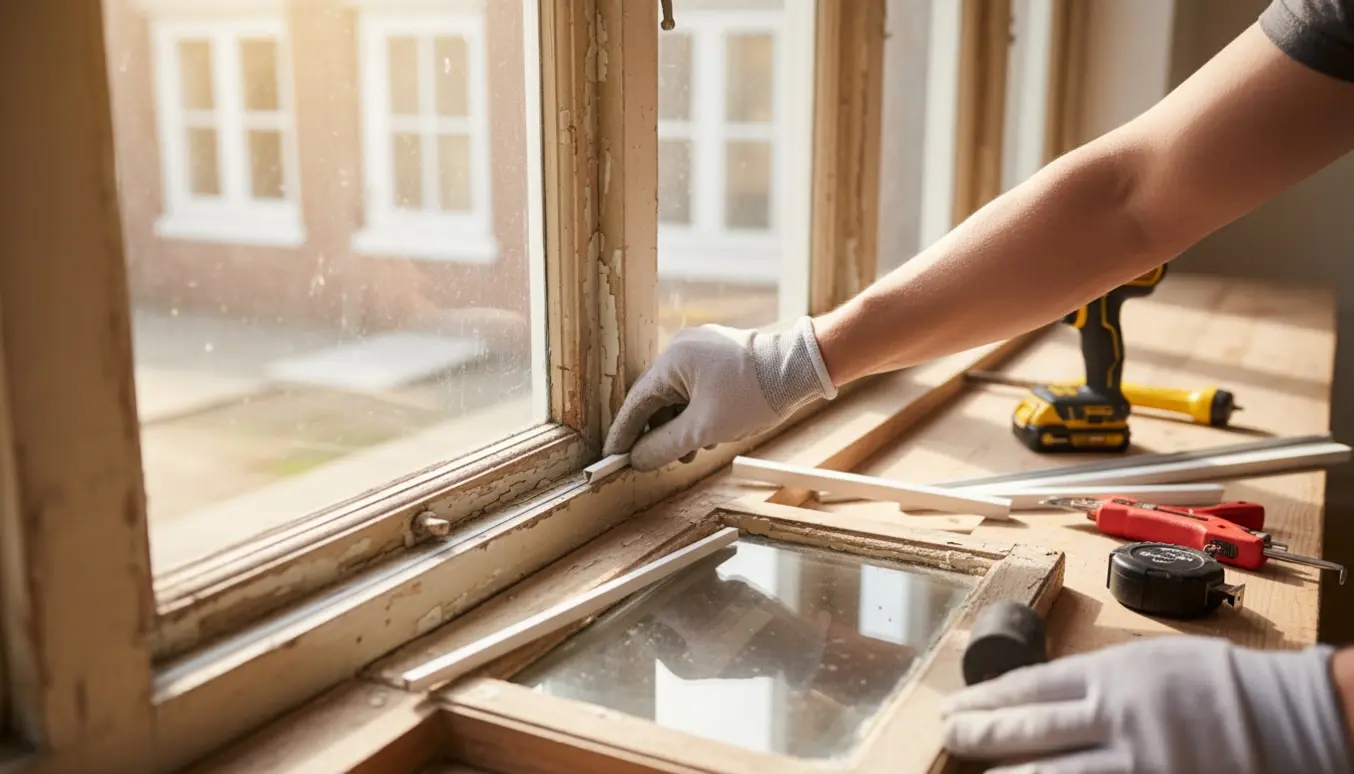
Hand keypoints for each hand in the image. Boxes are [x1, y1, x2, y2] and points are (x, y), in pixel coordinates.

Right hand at [603, 317, 836, 470]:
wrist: (801, 368)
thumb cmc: (755, 395)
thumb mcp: (704, 430)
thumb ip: (664, 446)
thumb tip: (637, 459)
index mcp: (672, 360)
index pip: (636, 402)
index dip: (623, 434)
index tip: (611, 457)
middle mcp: (682, 348)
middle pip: (656, 398)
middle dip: (656, 433)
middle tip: (651, 462)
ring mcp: (702, 348)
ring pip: (677, 395)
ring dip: (678, 425)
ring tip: (687, 454)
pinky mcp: (720, 354)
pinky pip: (696, 387)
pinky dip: (695, 412)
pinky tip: (705, 435)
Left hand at [941, 636, 1352, 773]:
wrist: (1287, 717)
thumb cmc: (1216, 683)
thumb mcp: (1146, 661)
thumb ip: (1094, 679)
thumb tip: (1041, 695)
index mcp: (1111, 676)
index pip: (1028, 689)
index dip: (983, 702)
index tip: (954, 708)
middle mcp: (1116, 720)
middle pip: (1028, 733)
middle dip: (979, 737)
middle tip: (949, 739)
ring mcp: (1137, 765)